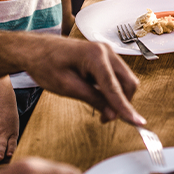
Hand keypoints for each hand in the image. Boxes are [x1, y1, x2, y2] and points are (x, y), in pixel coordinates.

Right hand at [0, 107, 18, 159]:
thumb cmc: (10, 122)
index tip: (9, 156)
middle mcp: (3, 135)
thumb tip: (8, 157)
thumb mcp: (14, 131)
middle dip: (0, 152)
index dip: (11, 150)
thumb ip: (10, 142)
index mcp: (12, 136)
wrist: (5, 107)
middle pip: (2, 145)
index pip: (12, 144)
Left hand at [16, 35, 144, 125]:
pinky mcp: (104, 57)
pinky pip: (117, 76)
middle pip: (128, 82)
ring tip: (101, 111)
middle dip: (123, 103)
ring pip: (125, 80)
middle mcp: (106, 51)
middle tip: (106, 119)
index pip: (115, 87)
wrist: (35, 50)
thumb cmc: (46, 64)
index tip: (137, 123)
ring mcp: (107, 52)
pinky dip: (113, 90)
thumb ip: (93, 99)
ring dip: (118, 97)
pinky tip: (100, 98)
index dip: (126, 108)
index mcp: (96, 56)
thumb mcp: (67, 87)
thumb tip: (112, 114)